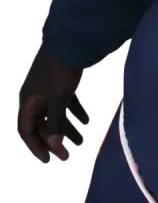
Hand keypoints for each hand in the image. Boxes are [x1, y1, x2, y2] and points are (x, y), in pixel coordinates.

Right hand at [17, 47, 87, 162]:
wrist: (70, 42)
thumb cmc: (60, 71)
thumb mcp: (58, 98)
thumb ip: (55, 122)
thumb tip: (54, 145)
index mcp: (27, 101)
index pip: (26, 130)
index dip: (36, 146)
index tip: (49, 160)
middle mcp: (34, 97)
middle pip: (41, 124)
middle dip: (53, 140)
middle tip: (66, 156)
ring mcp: (47, 89)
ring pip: (54, 114)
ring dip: (65, 128)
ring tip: (78, 142)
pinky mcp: (60, 83)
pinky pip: (64, 103)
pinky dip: (73, 112)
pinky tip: (85, 121)